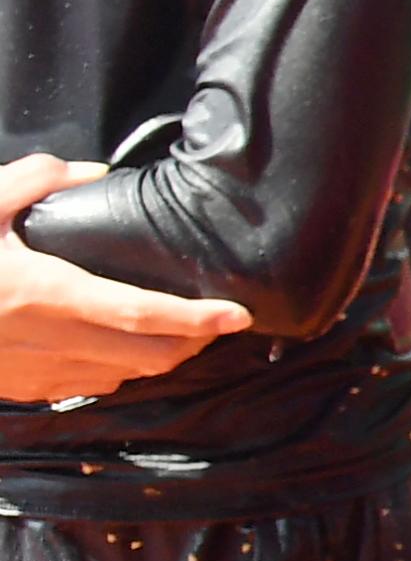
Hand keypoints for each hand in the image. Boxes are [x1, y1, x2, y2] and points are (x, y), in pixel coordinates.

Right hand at [0, 157, 247, 403]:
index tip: (238, 315)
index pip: (138, 313)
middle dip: (192, 342)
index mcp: (41, 293)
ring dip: (158, 359)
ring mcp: (31, 372)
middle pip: (148, 356)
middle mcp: (44, 340)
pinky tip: (120, 348)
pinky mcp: (18, 388)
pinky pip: (86, 385)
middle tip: (217, 320)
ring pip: (122, 377)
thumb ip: (33, 181)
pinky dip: (116, 370)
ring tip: (180, 332)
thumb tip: (91, 172)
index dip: (195, 317)